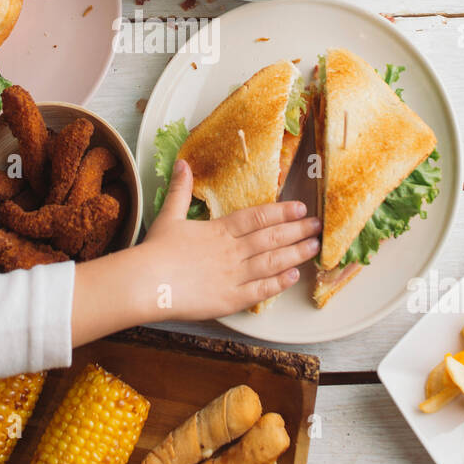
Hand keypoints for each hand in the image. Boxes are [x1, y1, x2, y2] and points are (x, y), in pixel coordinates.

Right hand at [135, 159, 320, 319]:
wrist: (146, 283)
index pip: (257, 217)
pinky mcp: (230, 299)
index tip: (300, 208)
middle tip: (317, 226)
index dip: (281, 212)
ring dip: (295, 254)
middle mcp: (231, 251)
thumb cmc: (155, 251)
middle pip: (271, 237)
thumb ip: (181, 190)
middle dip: (297, 230)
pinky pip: (260, 291)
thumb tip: (182, 164)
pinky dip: (278, 283)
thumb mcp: (169, 215)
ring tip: (313, 247)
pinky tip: (293, 277)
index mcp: (219, 230)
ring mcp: (233, 275)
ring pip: (271, 262)